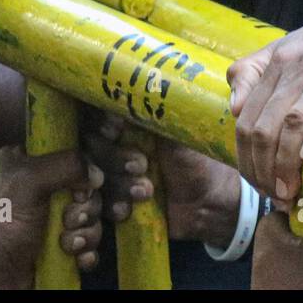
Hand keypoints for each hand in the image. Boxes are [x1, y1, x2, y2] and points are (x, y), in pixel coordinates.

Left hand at [0, 145, 103, 288]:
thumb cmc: (3, 220)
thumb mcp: (31, 179)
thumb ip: (68, 165)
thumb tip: (98, 176)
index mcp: (30, 162)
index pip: (73, 158)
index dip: (84, 175)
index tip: (80, 190)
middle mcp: (42, 188)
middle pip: (87, 191)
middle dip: (84, 209)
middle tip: (67, 221)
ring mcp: (52, 220)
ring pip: (90, 219)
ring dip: (85, 233)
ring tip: (65, 244)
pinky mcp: (59, 248)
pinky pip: (89, 245)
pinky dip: (87, 251)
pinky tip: (76, 258)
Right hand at [83, 113, 241, 247]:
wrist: (210, 206)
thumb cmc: (199, 162)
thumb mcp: (179, 135)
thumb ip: (156, 115)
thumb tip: (135, 92)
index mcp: (132, 119)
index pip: (99, 111)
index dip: (100, 120)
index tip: (115, 129)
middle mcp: (118, 143)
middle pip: (91, 144)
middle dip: (113, 157)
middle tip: (141, 165)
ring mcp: (114, 173)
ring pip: (94, 175)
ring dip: (117, 184)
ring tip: (146, 191)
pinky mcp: (116, 200)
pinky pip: (100, 201)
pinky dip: (113, 205)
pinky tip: (128, 210)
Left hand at [228, 0, 302, 204]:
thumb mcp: (293, 43)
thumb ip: (257, 70)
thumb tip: (235, 106)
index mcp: (281, 61)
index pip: (249, 118)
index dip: (247, 158)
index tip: (257, 183)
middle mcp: (301, 65)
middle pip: (267, 125)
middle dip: (264, 168)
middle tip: (274, 194)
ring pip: (294, 121)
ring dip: (287, 163)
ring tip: (290, 190)